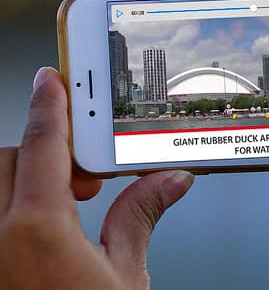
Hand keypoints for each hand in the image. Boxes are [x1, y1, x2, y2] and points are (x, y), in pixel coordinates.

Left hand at [0, 67, 193, 288]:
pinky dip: (12, 205)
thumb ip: (141, 217)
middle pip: (9, 160)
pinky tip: (44, 228)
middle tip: (83, 174)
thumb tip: (169, 181)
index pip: (42, 144)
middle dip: (46, 154)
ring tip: (67, 203)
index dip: (51, 105)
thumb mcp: (124, 280)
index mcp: (33, 233)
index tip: (53, 81)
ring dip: (26, 180)